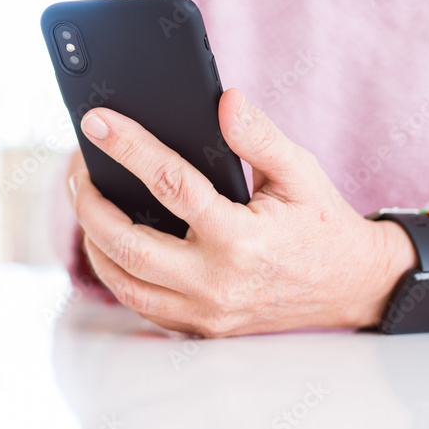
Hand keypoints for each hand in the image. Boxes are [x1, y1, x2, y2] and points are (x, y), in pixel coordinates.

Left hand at [67, 88, 420, 336]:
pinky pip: (140, 303)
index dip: (128, 147)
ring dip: (92, 239)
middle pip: (127, 244)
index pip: (171, 185)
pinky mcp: (199, 328)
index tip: (96, 122)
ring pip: (122, 281)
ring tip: (85, 199)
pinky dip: (116, 270)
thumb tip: (224, 101)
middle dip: (89, 203)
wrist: (351, 286)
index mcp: (241, 241)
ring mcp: (204, 313)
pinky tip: (108, 238)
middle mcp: (216, 283)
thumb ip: (260, 136)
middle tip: (77, 168)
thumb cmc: (321, 224)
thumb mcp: (300, 171)